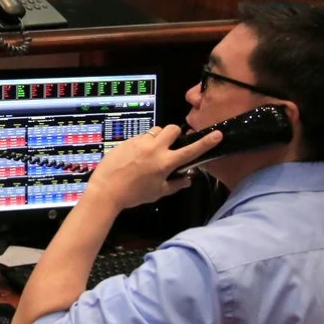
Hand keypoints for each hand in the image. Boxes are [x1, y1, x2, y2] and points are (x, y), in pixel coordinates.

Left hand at [85, 125, 222, 210]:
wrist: (106, 190)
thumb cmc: (133, 194)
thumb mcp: (158, 193)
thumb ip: (176, 184)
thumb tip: (188, 179)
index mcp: (165, 162)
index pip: (191, 150)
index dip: (206, 142)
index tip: (217, 134)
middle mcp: (155, 149)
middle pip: (173, 128)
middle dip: (176, 135)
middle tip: (171, 146)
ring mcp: (140, 142)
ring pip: (156, 130)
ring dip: (159, 138)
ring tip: (152, 151)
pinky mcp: (127, 141)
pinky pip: (141, 136)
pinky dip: (143, 143)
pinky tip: (136, 156)